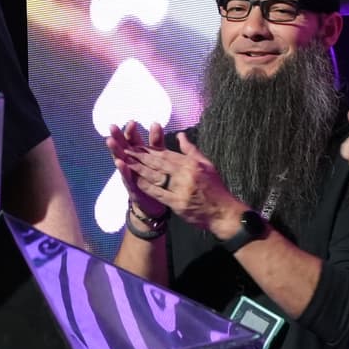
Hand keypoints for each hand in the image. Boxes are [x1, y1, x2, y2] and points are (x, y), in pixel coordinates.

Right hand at [102, 120, 168, 222]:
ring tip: (109, 141)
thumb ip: (156, 142)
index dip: (131, 131)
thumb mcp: (158, 156)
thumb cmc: (155, 176)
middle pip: (123, 147)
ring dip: (115, 150)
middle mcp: (130, 161)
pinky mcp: (131, 184)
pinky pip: (126, 176)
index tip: (132, 122)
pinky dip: (122, 169)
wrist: (155, 200)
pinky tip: (119, 162)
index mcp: (137, 153)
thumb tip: (155, 122)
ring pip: (120, 159)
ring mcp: (129, 173)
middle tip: (112, 127)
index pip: (132, 139)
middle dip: (117, 137)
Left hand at [125, 131, 247, 236]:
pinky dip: (146, 186)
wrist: (223, 212)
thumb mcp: (207, 165)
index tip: (135, 144)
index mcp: (192, 164)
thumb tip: (180, 135)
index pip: (166, 154)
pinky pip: (159, 192)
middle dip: (140, 155)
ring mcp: (181, 189)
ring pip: (156, 175)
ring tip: (125, 161)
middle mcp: (186, 174)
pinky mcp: (178, 203)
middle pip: (158, 162)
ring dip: (139, 168)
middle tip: (124, 148)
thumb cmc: (215, 188)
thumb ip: (191, 150)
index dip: (149, 149)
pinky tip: (135, 181)